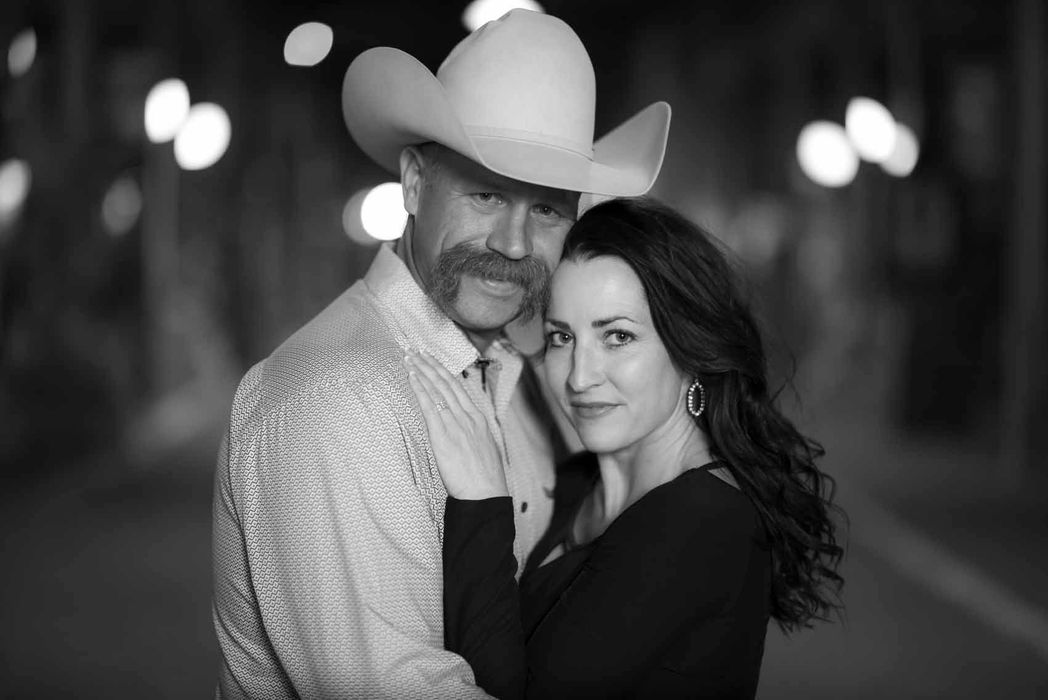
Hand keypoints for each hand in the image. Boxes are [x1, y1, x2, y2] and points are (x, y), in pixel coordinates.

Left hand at [404, 350, 508, 499]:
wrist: (485, 494)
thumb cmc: (484, 479)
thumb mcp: (483, 450)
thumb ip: (472, 436)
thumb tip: (462, 432)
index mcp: (478, 419)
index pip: (458, 388)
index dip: (444, 372)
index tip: (434, 360)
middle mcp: (467, 416)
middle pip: (446, 383)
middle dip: (431, 364)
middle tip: (417, 350)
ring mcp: (455, 423)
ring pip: (437, 389)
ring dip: (422, 370)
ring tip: (410, 357)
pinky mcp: (442, 434)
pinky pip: (429, 405)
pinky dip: (420, 388)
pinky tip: (412, 376)